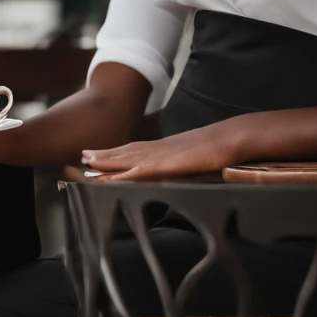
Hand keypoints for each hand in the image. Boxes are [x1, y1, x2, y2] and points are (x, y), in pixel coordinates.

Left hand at [81, 122, 238, 181]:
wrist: (233, 137)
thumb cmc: (221, 150)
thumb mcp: (198, 159)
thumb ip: (186, 164)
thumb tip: (181, 169)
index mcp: (166, 149)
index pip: (136, 150)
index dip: (117, 153)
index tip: (100, 155)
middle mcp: (159, 149)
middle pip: (126, 152)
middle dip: (104, 155)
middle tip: (83, 157)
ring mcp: (161, 156)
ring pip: (127, 159)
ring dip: (106, 162)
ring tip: (86, 164)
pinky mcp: (166, 164)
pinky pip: (137, 171)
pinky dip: (120, 175)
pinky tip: (107, 179)